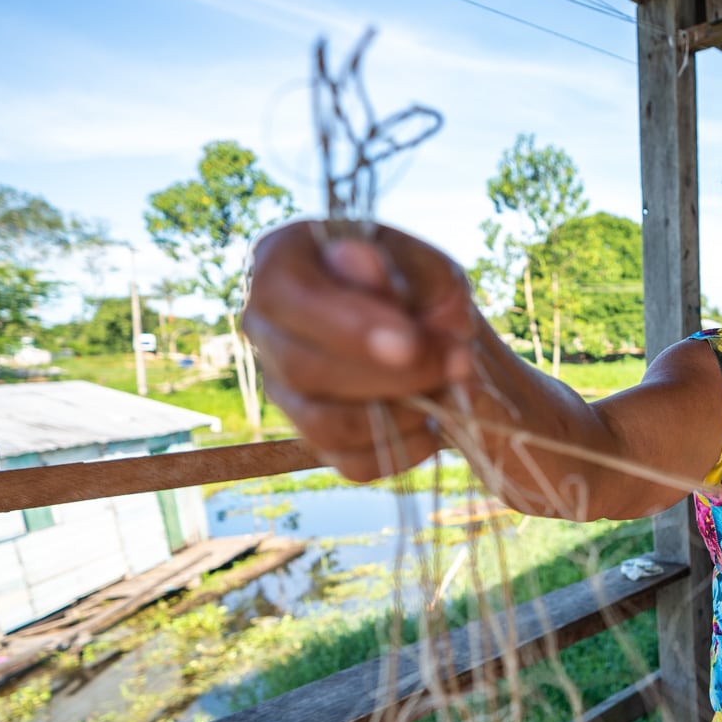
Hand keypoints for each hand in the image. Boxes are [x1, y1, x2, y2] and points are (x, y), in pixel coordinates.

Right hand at [242, 220, 476, 480]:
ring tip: (450, 390)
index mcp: (279, 264)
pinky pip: (347, 462)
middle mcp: (264, 329)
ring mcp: (283, 387)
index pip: (294, 300)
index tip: (411, 343)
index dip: (350, 327)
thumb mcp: (420, 261)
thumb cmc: (413, 280)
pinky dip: (399, 452)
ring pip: (323, 425)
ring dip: (398, 416)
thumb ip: (395, 264)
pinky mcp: (313, 433)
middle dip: (390, 376)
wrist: (423, 322)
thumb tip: (355, 259)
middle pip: (304, 368)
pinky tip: (434, 427)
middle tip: (458, 363)